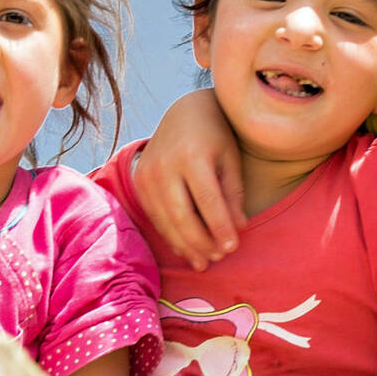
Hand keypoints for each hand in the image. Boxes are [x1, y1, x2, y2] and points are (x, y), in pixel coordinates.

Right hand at [130, 91, 244, 266]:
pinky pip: (154, 216)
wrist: (183, 113)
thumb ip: (233, 194)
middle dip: (201, 242)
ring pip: (166, 220)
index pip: (207, 200)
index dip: (220, 227)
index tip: (233, 247)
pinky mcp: (138, 182)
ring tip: (203, 262)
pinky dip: (171, 235)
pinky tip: (186, 249)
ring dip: (185, 245)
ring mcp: (147, 174)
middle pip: (182, 215)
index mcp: (192, 155)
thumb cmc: (215, 136)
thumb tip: (238, 228)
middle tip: (218, 258)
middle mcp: (164, 165)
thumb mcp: (230, 159)